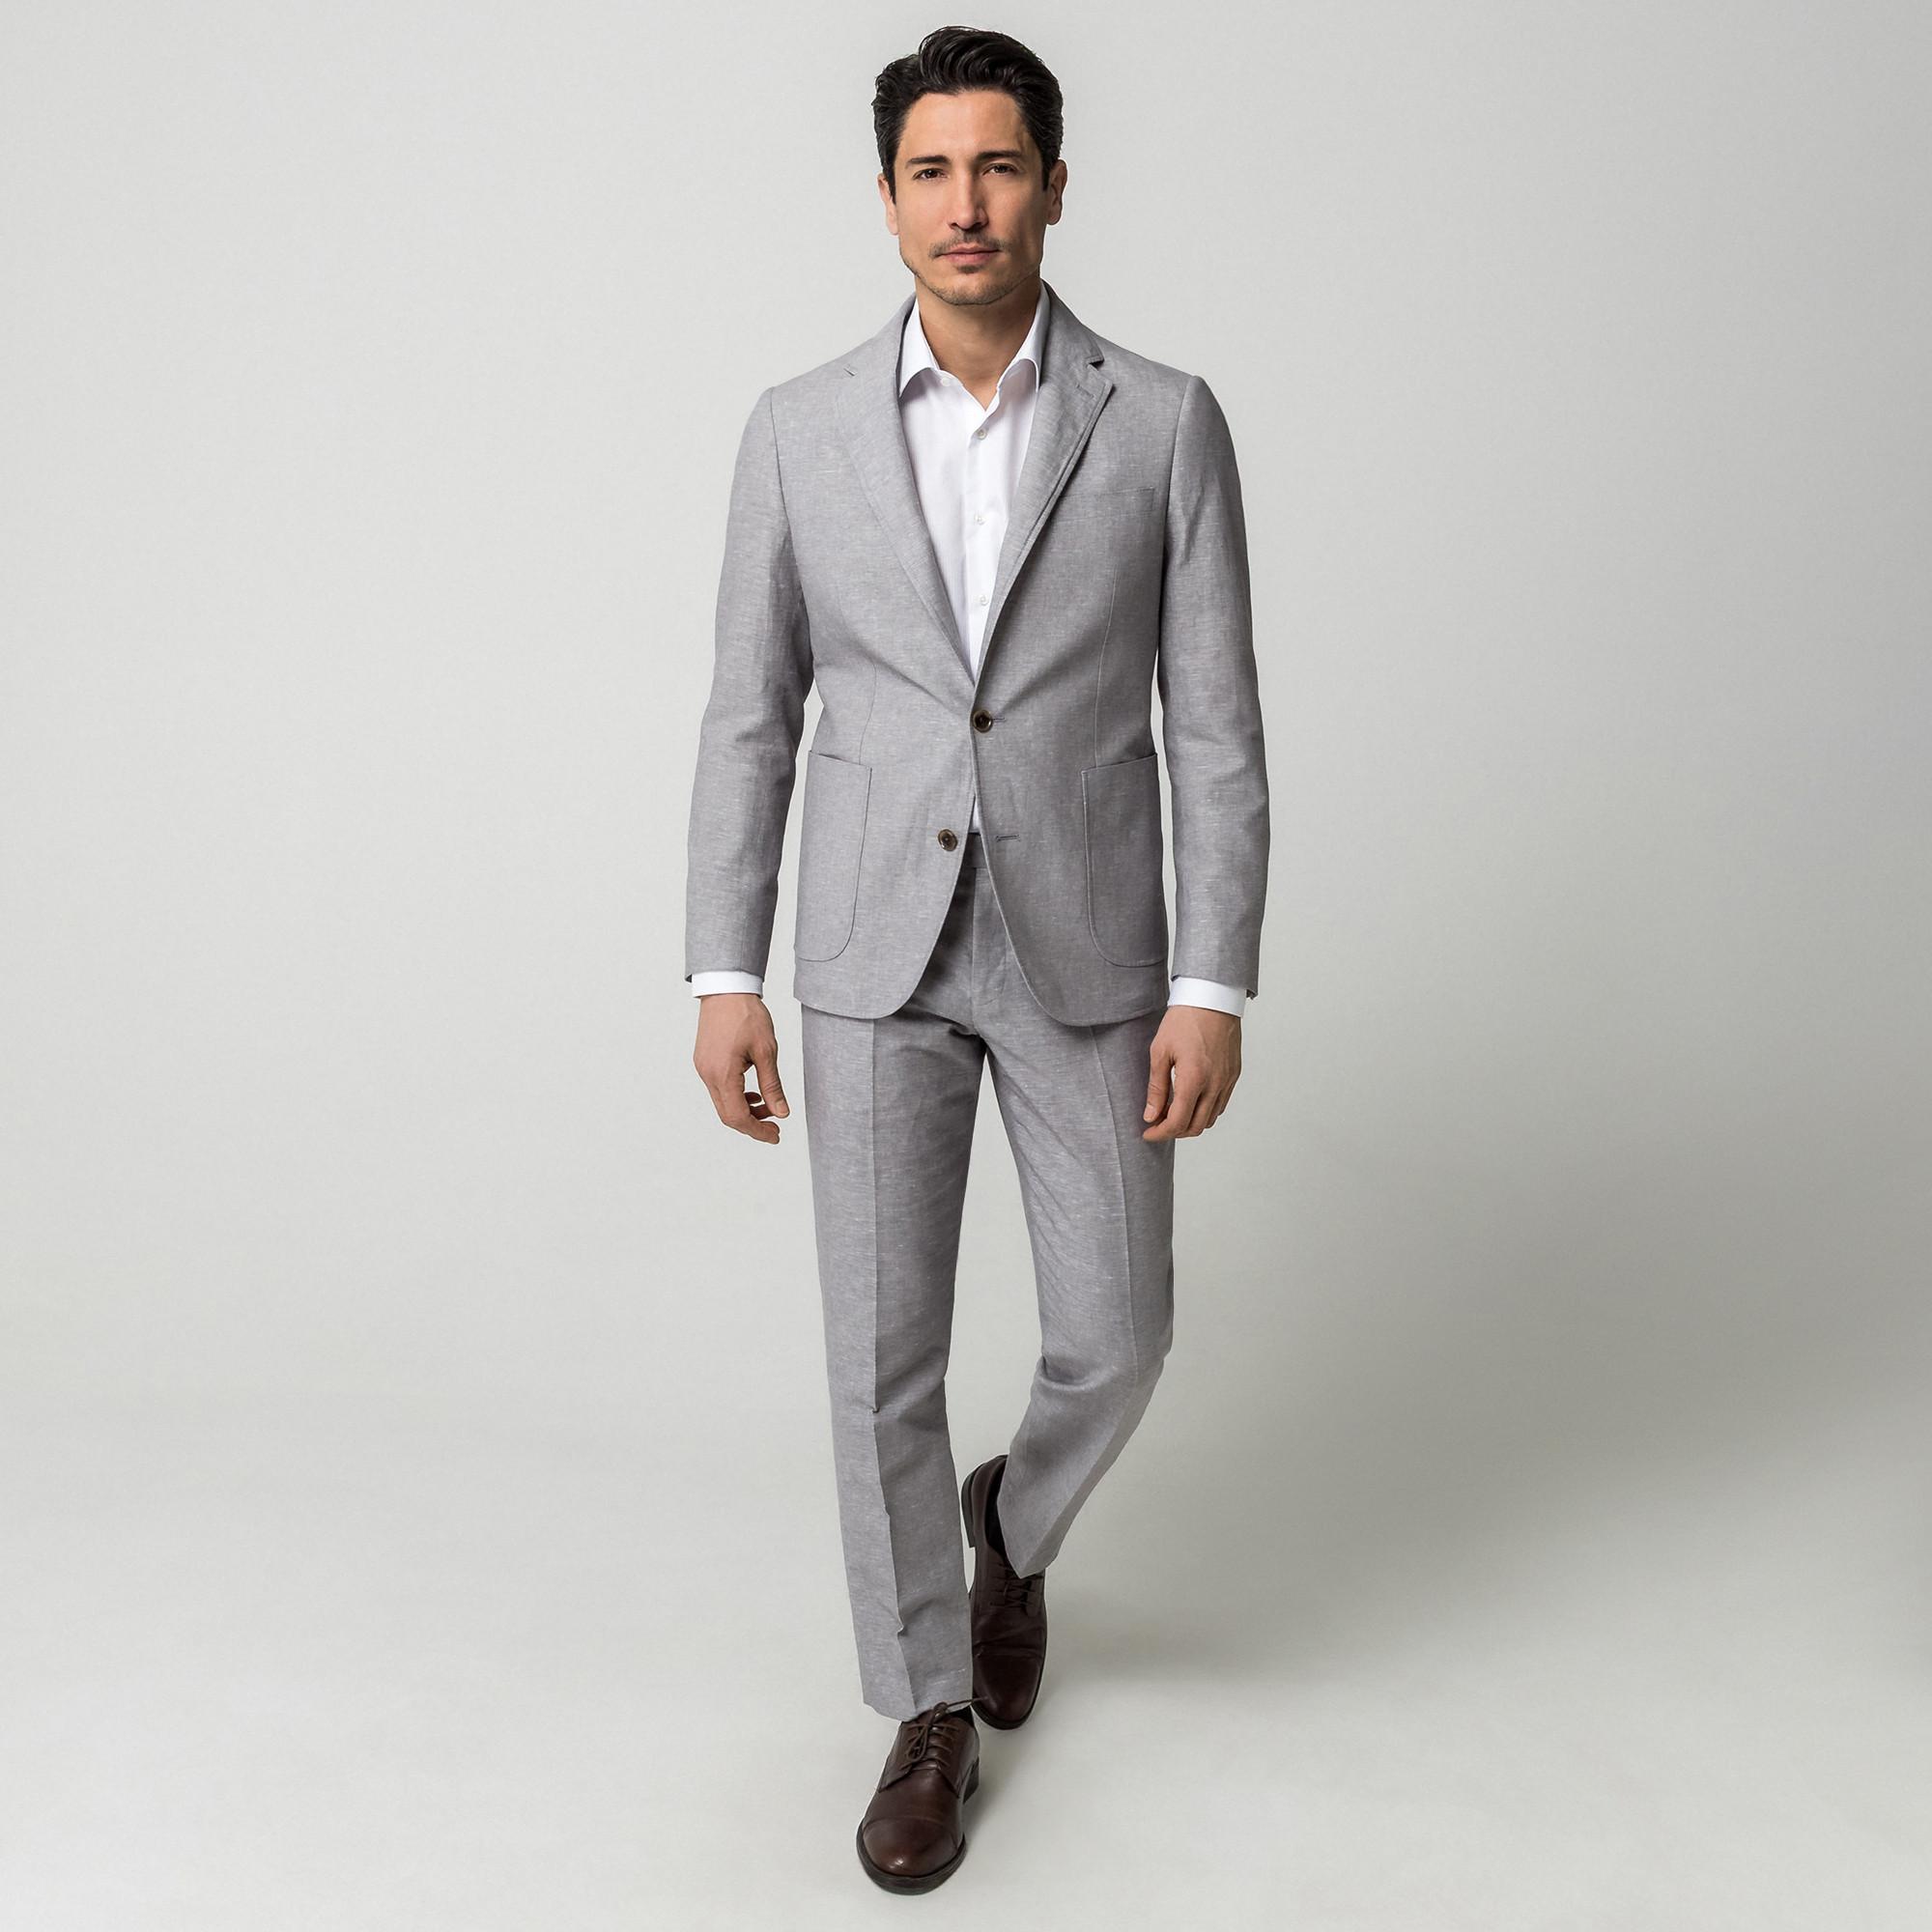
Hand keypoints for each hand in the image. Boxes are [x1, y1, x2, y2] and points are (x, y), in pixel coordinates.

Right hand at [693, 993, 790, 1142]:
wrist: (726, 989)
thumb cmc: (746, 1015)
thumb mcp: (766, 1051)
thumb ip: (772, 1085)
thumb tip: (781, 1113)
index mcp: (722, 1074)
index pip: (738, 1117)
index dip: (757, 1131)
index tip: (775, 1135)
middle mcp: (707, 1075)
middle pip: (727, 1115)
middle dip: (752, 1124)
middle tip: (774, 1128)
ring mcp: (703, 1069)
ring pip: (722, 1103)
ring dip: (745, 1110)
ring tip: (768, 1106)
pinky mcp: (704, 1062)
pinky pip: (718, 1089)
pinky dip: (736, 1096)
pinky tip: (753, 1093)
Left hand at [1142, 1005, 1241, 1139]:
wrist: (1212, 998)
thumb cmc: (1184, 1020)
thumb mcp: (1160, 1052)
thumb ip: (1156, 1088)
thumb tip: (1151, 1115)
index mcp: (1194, 1079)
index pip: (1178, 1122)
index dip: (1160, 1133)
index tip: (1148, 1132)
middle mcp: (1215, 1084)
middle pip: (1196, 1127)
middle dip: (1174, 1132)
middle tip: (1158, 1125)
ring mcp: (1227, 1080)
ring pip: (1210, 1118)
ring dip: (1191, 1123)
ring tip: (1173, 1113)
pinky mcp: (1234, 1075)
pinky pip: (1221, 1104)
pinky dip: (1205, 1111)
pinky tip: (1191, 1101)